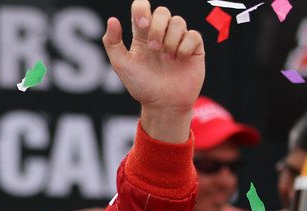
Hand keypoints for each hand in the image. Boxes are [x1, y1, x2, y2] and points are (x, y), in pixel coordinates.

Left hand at [103, 0, 204, 142]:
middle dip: (158, 28)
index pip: (142, 8)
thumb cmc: (141, 86)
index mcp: (142, 35)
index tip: (142, 25)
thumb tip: (112, 20)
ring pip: (178, 21)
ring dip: (170, 40)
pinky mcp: (194, 48)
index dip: (142, 9)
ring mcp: (178, 40)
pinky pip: (193, 35)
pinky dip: (184, 47)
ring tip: (167, 58)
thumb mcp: (122, 65)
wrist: (163, 104)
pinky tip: (179, 60)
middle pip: (163, 12)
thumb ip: (112, 43)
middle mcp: (161, 34)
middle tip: (154, 49)